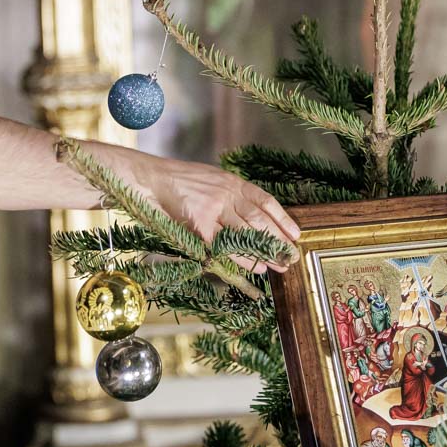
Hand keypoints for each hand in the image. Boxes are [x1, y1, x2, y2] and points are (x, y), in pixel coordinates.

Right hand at [131, 154, 299, 272]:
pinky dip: (243, 258)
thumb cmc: (179, 182)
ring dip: (266, 252)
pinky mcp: (200, 225)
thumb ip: (230, 195)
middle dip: (279, 240)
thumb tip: (252, 217)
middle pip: (261, 220)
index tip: (296, 234)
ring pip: (247, 234)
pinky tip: (255, 267)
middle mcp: (227, 194)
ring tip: (278, 266)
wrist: (150, 180)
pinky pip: (227, 246)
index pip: (265, 201)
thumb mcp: (211, 180)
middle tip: (291, 257)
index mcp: (232, 181)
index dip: (283, 219)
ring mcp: (214, 209)